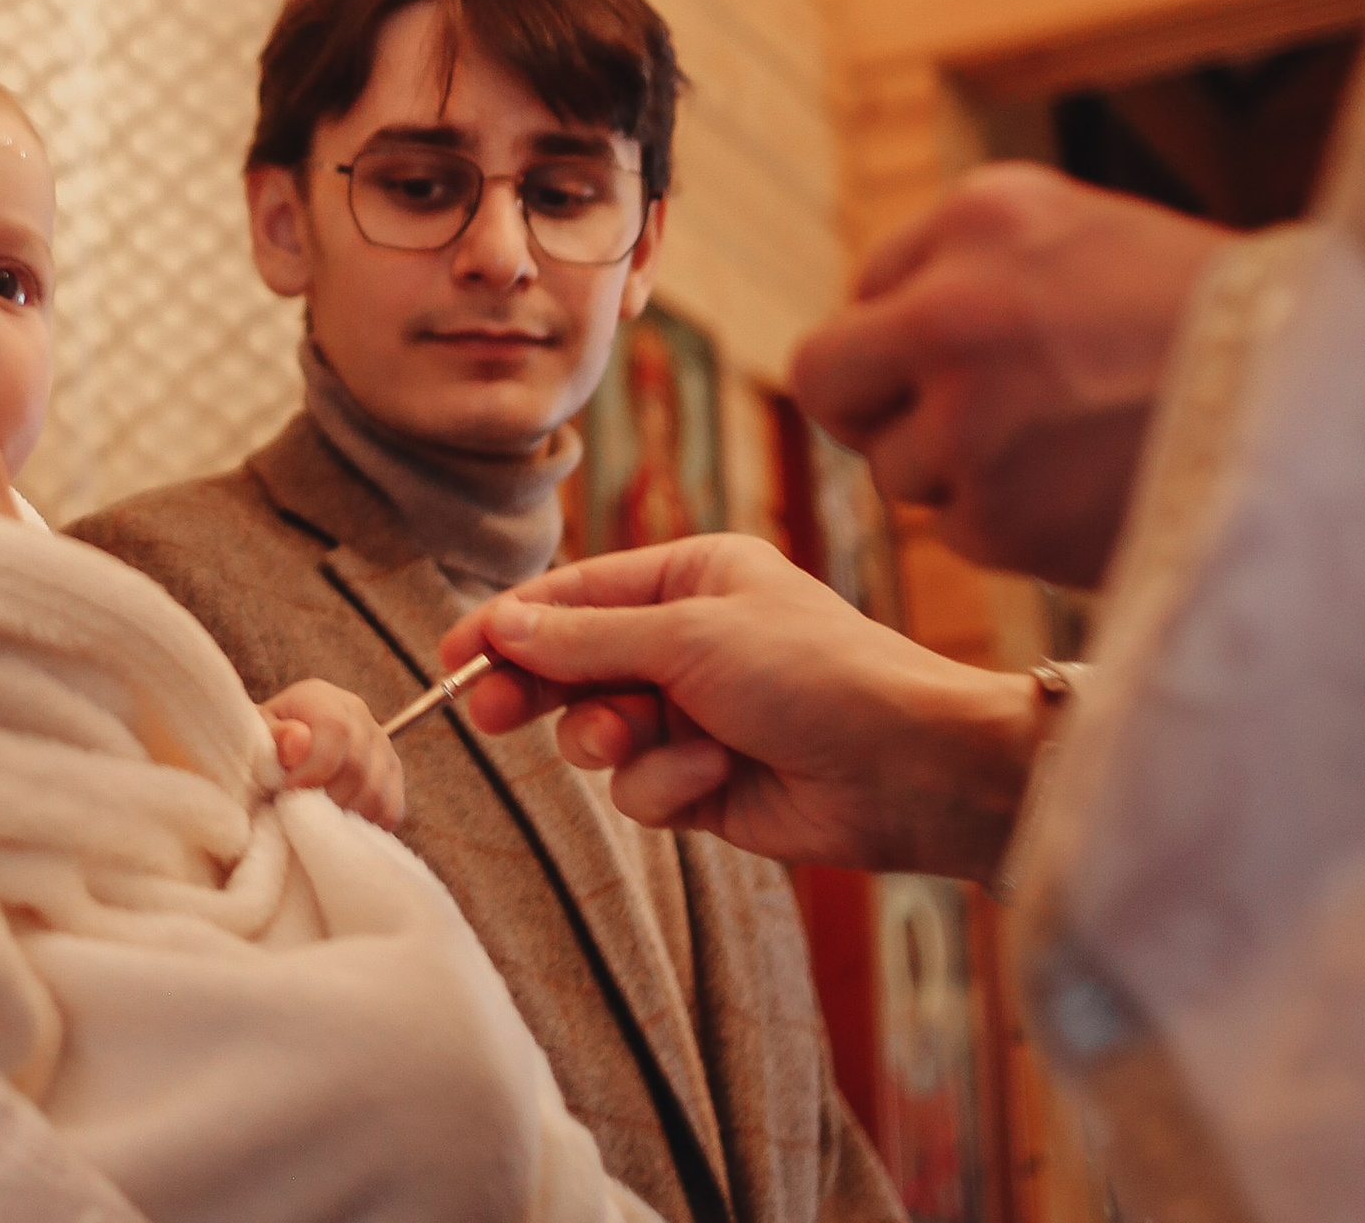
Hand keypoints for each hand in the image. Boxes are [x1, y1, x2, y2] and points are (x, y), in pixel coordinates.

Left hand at [261, 680, 406, 830]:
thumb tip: (298, 740)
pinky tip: (341, 824)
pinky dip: (368, 824)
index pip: (336, 730)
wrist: (285, 747)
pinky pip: (391, 807)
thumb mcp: (258, 734)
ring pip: (377, 791)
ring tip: (317, 819)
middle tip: (301, 813)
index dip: (314, 769)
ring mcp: (380, 742)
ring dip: (345, 815)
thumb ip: (274, 736)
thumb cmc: (265, 743)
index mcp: (322, 698)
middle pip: (358, 766)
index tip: (288, 792)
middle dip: (326, 798)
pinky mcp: (392, 770)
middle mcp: (358, 714)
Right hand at [438, 534, 1044, 881]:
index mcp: (689, 577)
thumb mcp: (689, 636)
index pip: (575, 597)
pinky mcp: (705, 783)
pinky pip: (642, 787)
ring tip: (639, 738)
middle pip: (573, 664)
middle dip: (535, 687)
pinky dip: (667, 784)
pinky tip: (714, 775)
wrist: (911, 770)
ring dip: (612, 739)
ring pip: (599, 732)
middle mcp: (687, 641)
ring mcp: (695, 714)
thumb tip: (502, 626)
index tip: (453, 655)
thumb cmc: (815, 673)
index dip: (509, 623)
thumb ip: (587, 639)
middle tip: (483, 709)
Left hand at [792, 162, 1225, 586]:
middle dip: (870, 406)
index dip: (904, 335)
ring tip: (1066, 454)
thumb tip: (864, 326)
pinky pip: (957, 529)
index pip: (868, 288)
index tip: (958, 360)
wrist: (1325, 411)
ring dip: (957, 472)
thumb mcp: (1075, 236)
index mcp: (979, 216)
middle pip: (826, 378)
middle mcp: (952, 308)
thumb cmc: (1204, 321)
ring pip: (897, 466)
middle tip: (934, 423)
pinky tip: (1089, 494)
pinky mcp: (999, 514)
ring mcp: (969, 417)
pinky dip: (1010, 526)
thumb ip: (964, 266)